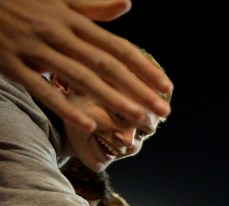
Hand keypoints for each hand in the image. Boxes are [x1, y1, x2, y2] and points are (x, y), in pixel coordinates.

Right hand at [0, 0, 171, 132]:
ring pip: (80, 78)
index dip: (142, 67)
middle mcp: (58, 35)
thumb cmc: (19, 0)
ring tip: (137, 117)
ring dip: (111, 99)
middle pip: (105, 65)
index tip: (166, 86)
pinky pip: (43, 89)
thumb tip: (126, 4)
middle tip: (163, 110)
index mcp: (71, 20)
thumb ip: (92, 6)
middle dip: (137, 88)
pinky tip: (89, 124)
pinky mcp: (12, 65)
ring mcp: (34, 50)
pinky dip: (66, 107)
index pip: (115, 47)